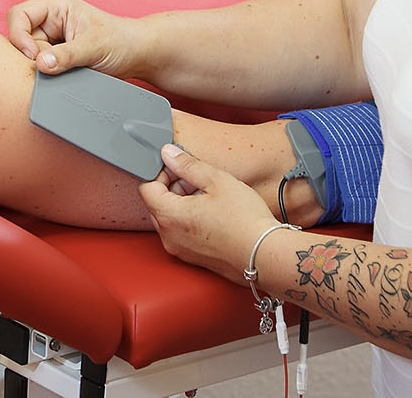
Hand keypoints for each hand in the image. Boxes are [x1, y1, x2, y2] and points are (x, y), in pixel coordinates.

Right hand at [6, 0, 143, 77]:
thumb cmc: (120, 41)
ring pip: (28, 56)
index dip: (19, 36)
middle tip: (54, 66)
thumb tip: (41, 64)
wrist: (136, 55)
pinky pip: (39, 67)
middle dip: (33, 56)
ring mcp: (51, 39)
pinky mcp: (54, 56)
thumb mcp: (93, 47)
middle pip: (20, 39)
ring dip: (42, 67)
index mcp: (55, 6)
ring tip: (67, 69)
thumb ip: (66, 55)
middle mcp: (49, 20)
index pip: (19, 15)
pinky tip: (64, 74)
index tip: (32, 56)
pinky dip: (47, 74)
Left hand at [139, 143, 279, 283]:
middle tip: (199, 181)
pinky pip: (182, 234)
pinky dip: (191, 221)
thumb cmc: (244, 219)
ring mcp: (180, 250)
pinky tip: (214, 215)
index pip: (146, 188)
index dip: (161, 173)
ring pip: (170, 220)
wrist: (265, 254)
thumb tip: (168, 153)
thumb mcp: (216, 180)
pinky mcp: (193, 259)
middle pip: (157, 204)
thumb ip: (188, 165)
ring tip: (210, 198)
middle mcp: (169, 237)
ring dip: (182, 204)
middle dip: (172, 188)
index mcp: (169, 216)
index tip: (180, 168)